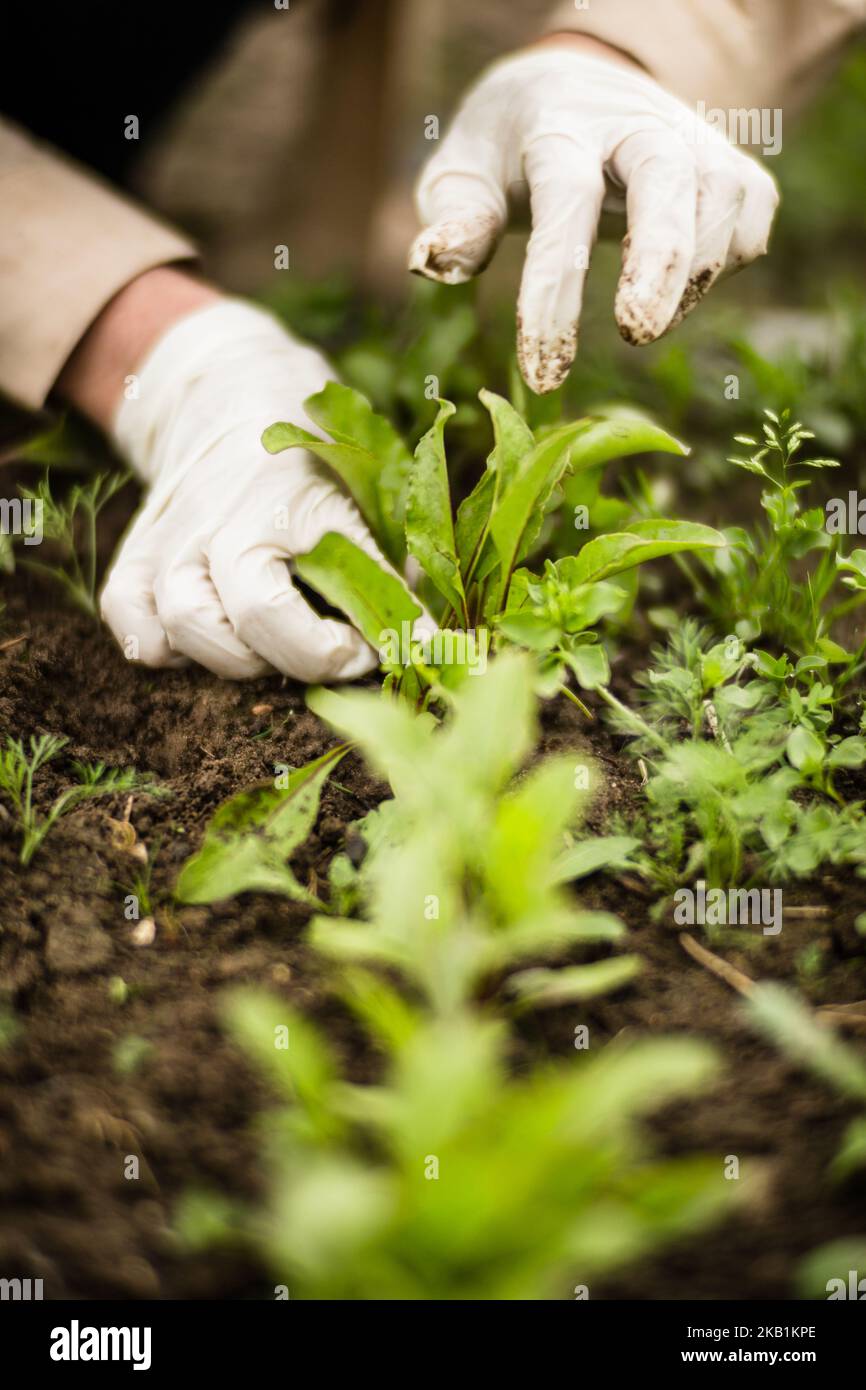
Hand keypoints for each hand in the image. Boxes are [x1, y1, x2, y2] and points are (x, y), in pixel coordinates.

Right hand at [63, 280, 395, 680]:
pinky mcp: (138, 549)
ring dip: (233, 656)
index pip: (337, 584)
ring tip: (272, 647)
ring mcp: (175, 535)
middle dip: (302, 655)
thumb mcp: (370, 497)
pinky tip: (211, 634)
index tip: (388, 649)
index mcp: (298, 499)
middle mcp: (228, 517)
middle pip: (251, 615)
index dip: (360, 643)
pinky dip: (159, 642)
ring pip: (183, 622)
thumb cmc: (316, 456)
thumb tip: (431, 648)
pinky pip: (128, 615)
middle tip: (336, 652)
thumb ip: (394, 571)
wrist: (229, 392)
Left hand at [409, 38, 778, 392]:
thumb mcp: (462, 174)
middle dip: (660, 260)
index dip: (556, 290)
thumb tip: (433, 265)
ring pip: (722, 200)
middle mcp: (636, 124)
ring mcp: (694, 140)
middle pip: (666, 176)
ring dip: (691, 279)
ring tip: (643, 323)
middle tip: (637, 335)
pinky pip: (749, 224)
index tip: (543, 372)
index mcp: (560, 127)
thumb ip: (454, 219)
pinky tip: (676, 291)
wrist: (576, 86)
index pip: (565, 204)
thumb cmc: (509, 152)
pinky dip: (723, 268)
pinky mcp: (732, 166)